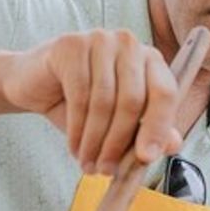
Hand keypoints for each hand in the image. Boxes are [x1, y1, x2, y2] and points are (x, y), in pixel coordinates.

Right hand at [1, 30, 181, 174]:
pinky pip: (79, 95)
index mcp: (150, 59)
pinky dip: (77, 129)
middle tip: (106, 170)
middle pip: (133, 99)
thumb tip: (175, 145)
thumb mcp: (118, 122)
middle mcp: (129, 43)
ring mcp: (100, 40)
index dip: (158, 127)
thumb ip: (148, 129)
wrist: (34, 84)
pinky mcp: (71, 45)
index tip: (146, 158)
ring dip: (95, 141)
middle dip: (118, 142)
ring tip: (88, 163)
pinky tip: (74, 146)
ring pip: (104, 101)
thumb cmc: (81, 102)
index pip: (165, 92)